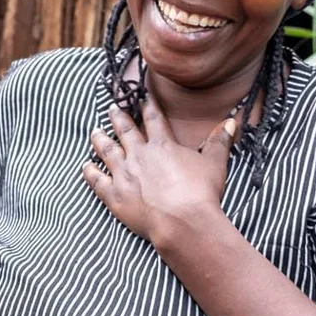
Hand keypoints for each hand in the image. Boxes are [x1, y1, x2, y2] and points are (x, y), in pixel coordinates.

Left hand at [83, 98, 235, 247]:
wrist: (183, 222)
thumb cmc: (201, 193)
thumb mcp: (215, 164)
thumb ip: (219, 142)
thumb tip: (230, 122)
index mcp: (163, 145)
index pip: (153, 118)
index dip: (147, 104)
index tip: (141, 94)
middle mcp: (140, 155)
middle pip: (125, 131)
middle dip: (118, 117)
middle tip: (111, 107)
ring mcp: (124, 175)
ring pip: (107, 151)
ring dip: (100, 140)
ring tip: (95, 131)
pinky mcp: (115, 196)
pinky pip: (98, 181)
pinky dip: (90, 173)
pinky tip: (85, 166)